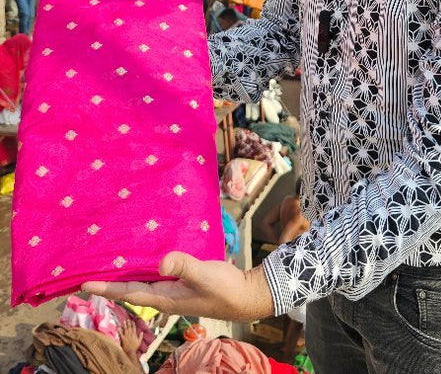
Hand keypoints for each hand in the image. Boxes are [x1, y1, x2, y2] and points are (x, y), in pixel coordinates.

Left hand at [82, 251, 273, 321]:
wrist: (245, 296)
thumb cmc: (225, 289)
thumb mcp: (205, 275)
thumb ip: (184, 267)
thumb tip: (161, 263)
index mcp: (164, 297)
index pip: (128, 293)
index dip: (106, 288)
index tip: (83, 284)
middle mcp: (163, 295)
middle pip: (129, 289)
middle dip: (109, 281)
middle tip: (87, 269)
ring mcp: (172, 289)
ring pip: (141, 281)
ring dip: (125, 273)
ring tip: (108, 261)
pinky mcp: (180, 281)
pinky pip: (154, 274)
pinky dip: (143, 266)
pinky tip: (142, 254)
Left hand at [119, 318, 142, 357]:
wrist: (130, 352)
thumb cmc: (135, 347)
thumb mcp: (139, 342)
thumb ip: (140, 337)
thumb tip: (142, 332)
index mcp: (134, 335)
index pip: (134, 328)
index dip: (133, 324)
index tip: (132, 321)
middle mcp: (130, 335)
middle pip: (129, 328)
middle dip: (128, 323)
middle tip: (127, 319)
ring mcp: (126, 337)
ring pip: (125, 330)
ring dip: (125, 325)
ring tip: (124, 322)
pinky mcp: (123, 339)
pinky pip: (121, 334)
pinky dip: (120, 331)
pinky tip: (118, 328)